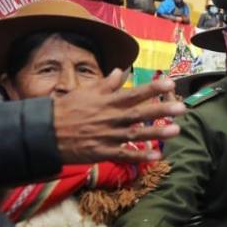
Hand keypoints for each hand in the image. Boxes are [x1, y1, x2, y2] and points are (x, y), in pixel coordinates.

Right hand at [52, 69, 184, 163]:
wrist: (44, 132)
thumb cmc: (66, 110)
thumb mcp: (85, 92)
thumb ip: (106, 84)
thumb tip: (121, 71)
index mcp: (107, 102)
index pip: (134, 93)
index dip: (152, 88)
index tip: (170, 83)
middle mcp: (110, 118)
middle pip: (140, 113)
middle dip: (161, 110)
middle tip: (182, 108)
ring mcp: (107, 136)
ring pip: (136, 134)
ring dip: (157, 132)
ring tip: (176, 130)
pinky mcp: (102, 152)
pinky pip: (124, 155)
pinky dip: (140, 155)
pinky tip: (157, 155)